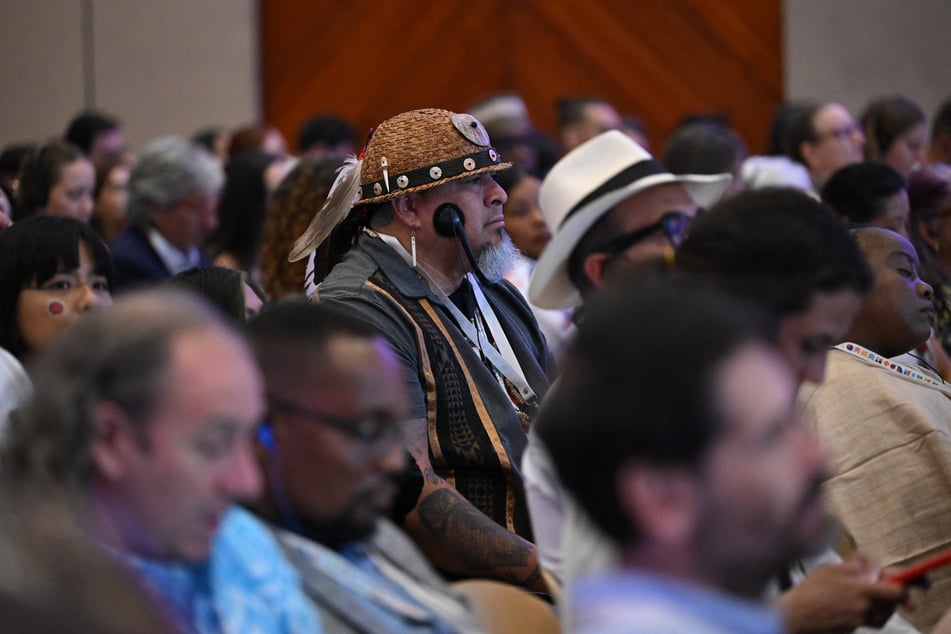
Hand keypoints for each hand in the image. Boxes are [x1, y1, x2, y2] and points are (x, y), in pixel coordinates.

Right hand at [778, 555, 906, 632]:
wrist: (796, 615)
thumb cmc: (810, 590)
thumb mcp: (831, 568)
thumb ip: (855, 565)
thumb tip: (872, 565)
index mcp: (862, 589)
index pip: (896, 590)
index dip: (905, 587)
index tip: (910, 582)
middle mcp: (864, 606)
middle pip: (891, 603)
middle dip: (891, 596)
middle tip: (887, 589)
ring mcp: (859, 619)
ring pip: (881, 613)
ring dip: (879, 605)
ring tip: (864, 596)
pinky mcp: (852, 628)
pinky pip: (866, 620)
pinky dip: (865, 613)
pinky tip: (851, 606)